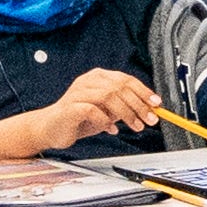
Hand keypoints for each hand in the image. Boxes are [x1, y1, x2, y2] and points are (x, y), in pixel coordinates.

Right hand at [49, 68, 165, 147]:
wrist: (50, 128)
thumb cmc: (78, 119)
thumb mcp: (106, 111)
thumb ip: (123, 107)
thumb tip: (148, 109)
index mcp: (98, 78)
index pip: (126, 79)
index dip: (143, 91)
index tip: (156, 104)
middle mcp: (88, 81)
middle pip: (119, 87)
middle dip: (139, 104)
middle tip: (149, 119)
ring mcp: (78, 92)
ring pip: (108, 96)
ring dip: (126, 113)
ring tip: (135, 126)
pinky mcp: (70, 107)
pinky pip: (92, 110)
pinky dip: (105, 120)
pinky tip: (110, 129)